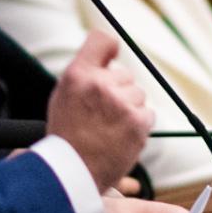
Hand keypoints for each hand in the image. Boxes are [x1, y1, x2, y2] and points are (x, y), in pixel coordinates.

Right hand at [48, 31, 153, 189]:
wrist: (73, 172)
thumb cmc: (67, 134)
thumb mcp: (64, 95)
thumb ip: (85, 72)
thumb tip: (113, 50)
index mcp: (77, 75)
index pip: (102, 40)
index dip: (110, 48)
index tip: (112, 57)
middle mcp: (99, 84)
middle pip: (125, 74)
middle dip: (119, 90)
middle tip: (102, 114)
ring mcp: (120, 103)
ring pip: (138, 95)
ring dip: (129, 108)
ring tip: (109, 128)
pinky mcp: (137, 122)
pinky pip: (147, 114)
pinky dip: (138, 125)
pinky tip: (120, 136)